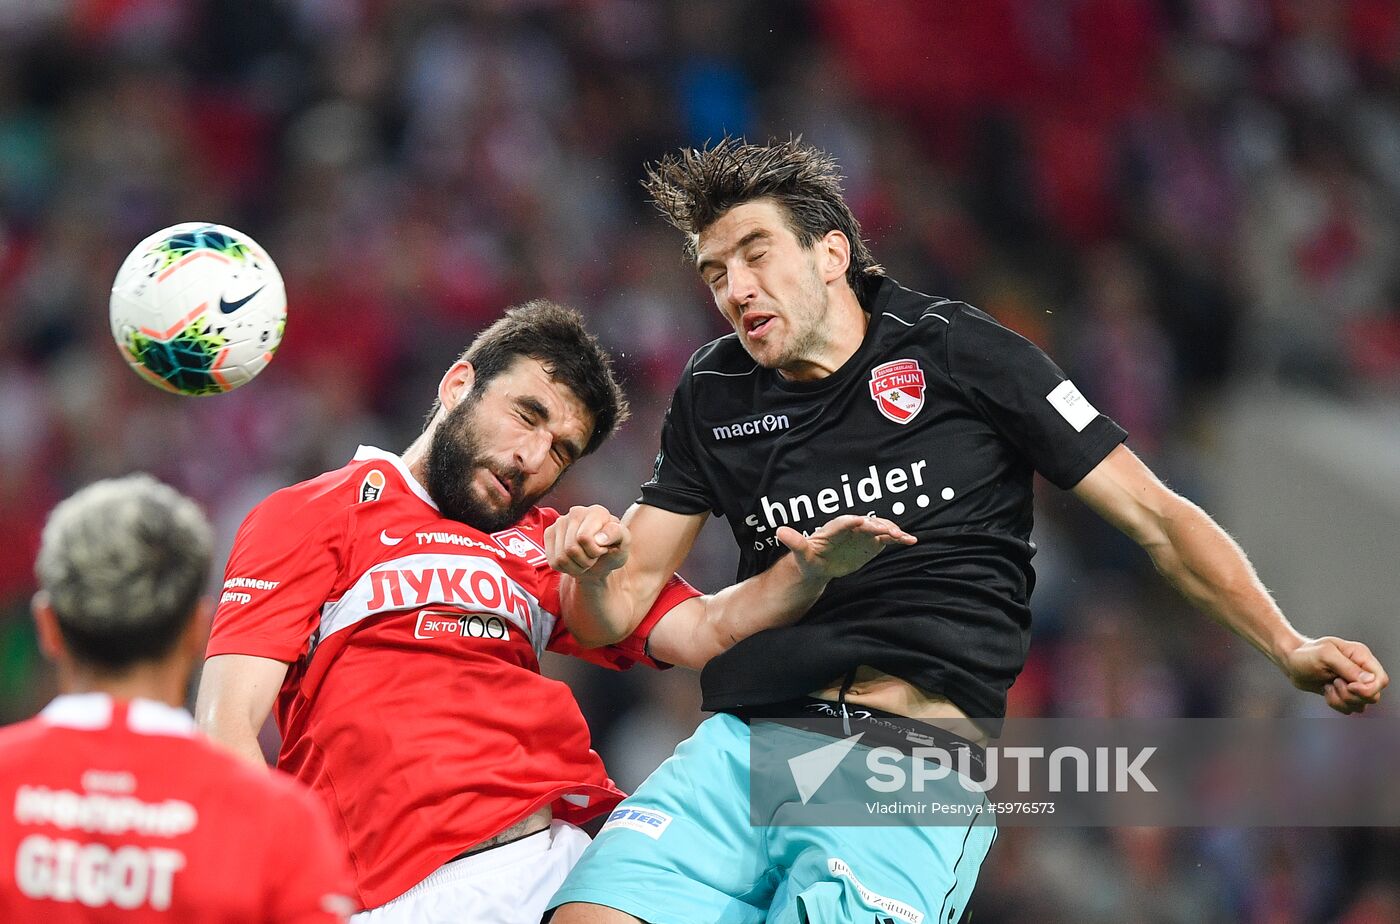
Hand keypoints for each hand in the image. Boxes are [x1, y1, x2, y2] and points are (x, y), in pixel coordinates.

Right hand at [544, 505, 629, 581]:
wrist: (599, 562)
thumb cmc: (612, 550)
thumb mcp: (623, 543)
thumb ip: (617, 534)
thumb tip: (599, 538)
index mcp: (597, 512)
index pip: (584, 538)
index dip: (595, 552)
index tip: (603, 550)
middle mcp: (576, 512)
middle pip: (571, 548)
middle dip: (585, 561)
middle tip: (594, 558)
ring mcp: (560, 522)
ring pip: (561, 557)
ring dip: (576, 566)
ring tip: (585, 560)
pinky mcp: (549, 533)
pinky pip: (553, 561)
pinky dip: (565, 568)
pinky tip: (574, 561)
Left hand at [777, 514, 916, 582]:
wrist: (819, 565)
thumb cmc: (809, 559)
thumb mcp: (801, 554)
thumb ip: (795, 542)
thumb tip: (780, 531)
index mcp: (832, 530)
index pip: (842, 523)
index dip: (850, 522)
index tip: (859, 521)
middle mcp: (850, 528)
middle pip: (866, 524)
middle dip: (878, 526)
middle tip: (890, 532)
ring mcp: (862, 534)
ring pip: (879, 528)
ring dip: (892, 531)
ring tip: (905, 538)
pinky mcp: (871, 543)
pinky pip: (886, 538)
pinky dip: (898, 539)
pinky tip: (911, 541)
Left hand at [1280, 636, 1388, 714]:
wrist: (1290, 662)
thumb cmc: (1305, 654)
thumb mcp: (1325, 655)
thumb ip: (1348, 667)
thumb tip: (1370, 681)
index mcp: (1361, 657)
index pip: (1381, 680)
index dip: (1369, 688)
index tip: (1350, 685)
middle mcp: (1360, 671)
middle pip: (1374, 696)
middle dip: (1352, 695)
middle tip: (1335, 682)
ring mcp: (1353, 684)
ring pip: (1361, 705)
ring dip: (1342, 699)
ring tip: (1329, 685)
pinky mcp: (1343, 694)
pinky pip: (1348, 709)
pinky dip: (1336, 703)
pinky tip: (1326, 690)